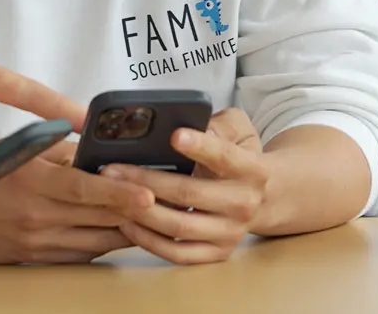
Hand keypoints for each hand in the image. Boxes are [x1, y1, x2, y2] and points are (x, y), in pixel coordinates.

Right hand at [0, 139, 153, 263]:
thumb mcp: (19, 147)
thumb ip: (62, 150)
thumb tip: (101, 153)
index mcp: (33, 181)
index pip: (85, 189)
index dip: (120, 193)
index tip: (149, 194)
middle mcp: (37, 215)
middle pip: (98, 217)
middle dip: (134, 211)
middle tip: (164, 201)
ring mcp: (37, 241)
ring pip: (95, 240)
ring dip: (123, 229)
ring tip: (146, 217)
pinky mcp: (34, 257)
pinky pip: (80, 254)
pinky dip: (101, 242)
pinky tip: (112, 230)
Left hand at [104, 108, 269, 263]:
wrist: (266, 196)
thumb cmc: (239, 155)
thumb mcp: (238, 130)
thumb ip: (217, 124)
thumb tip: (185, 126)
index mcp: (251, 169)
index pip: (224, 156)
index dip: (200, 146)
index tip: (174, 135)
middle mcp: (244, 204)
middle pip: (189, 194)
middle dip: (145, 180)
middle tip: (110, 169)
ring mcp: (231, 233)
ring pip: (179, 227)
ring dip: (139, 212)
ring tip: (111, 195)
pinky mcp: (217, 253)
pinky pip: (178, 253)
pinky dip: (148, 240)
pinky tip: (125, 222)